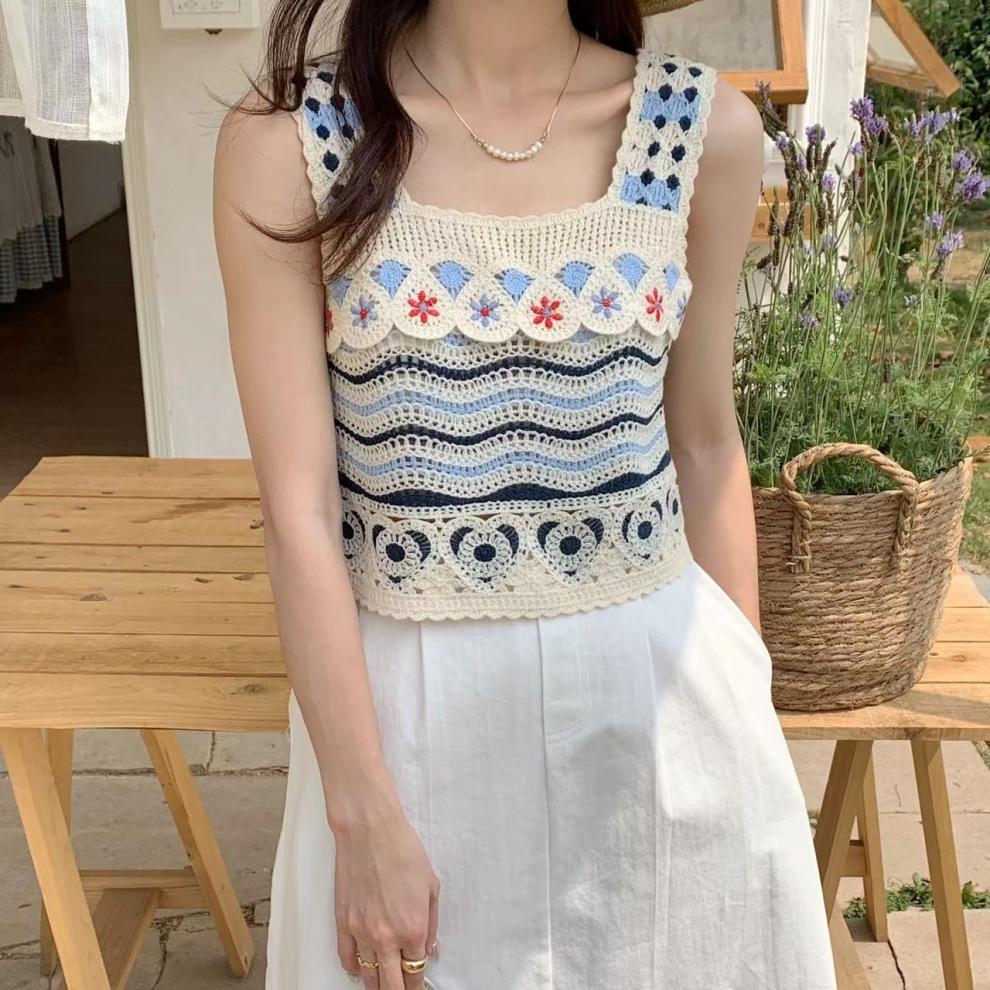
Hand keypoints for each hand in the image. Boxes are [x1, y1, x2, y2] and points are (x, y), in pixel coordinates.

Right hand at [334, 806, 440, 989]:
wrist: (370, 832)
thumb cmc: (404, 851)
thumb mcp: (431, 886)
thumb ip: (432, 924)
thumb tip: (430, 949)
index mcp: (413, 930)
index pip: (416, 972)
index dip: (417, 984)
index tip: (418, 985)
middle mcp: (387, 938)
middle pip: (392, 985)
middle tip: (403, 989)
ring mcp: (362, 933)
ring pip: (368, 978)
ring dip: (376, 985)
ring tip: (382, 985)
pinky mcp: (343, 923)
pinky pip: (347, 959)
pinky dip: (354, 969)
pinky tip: (359, 969)